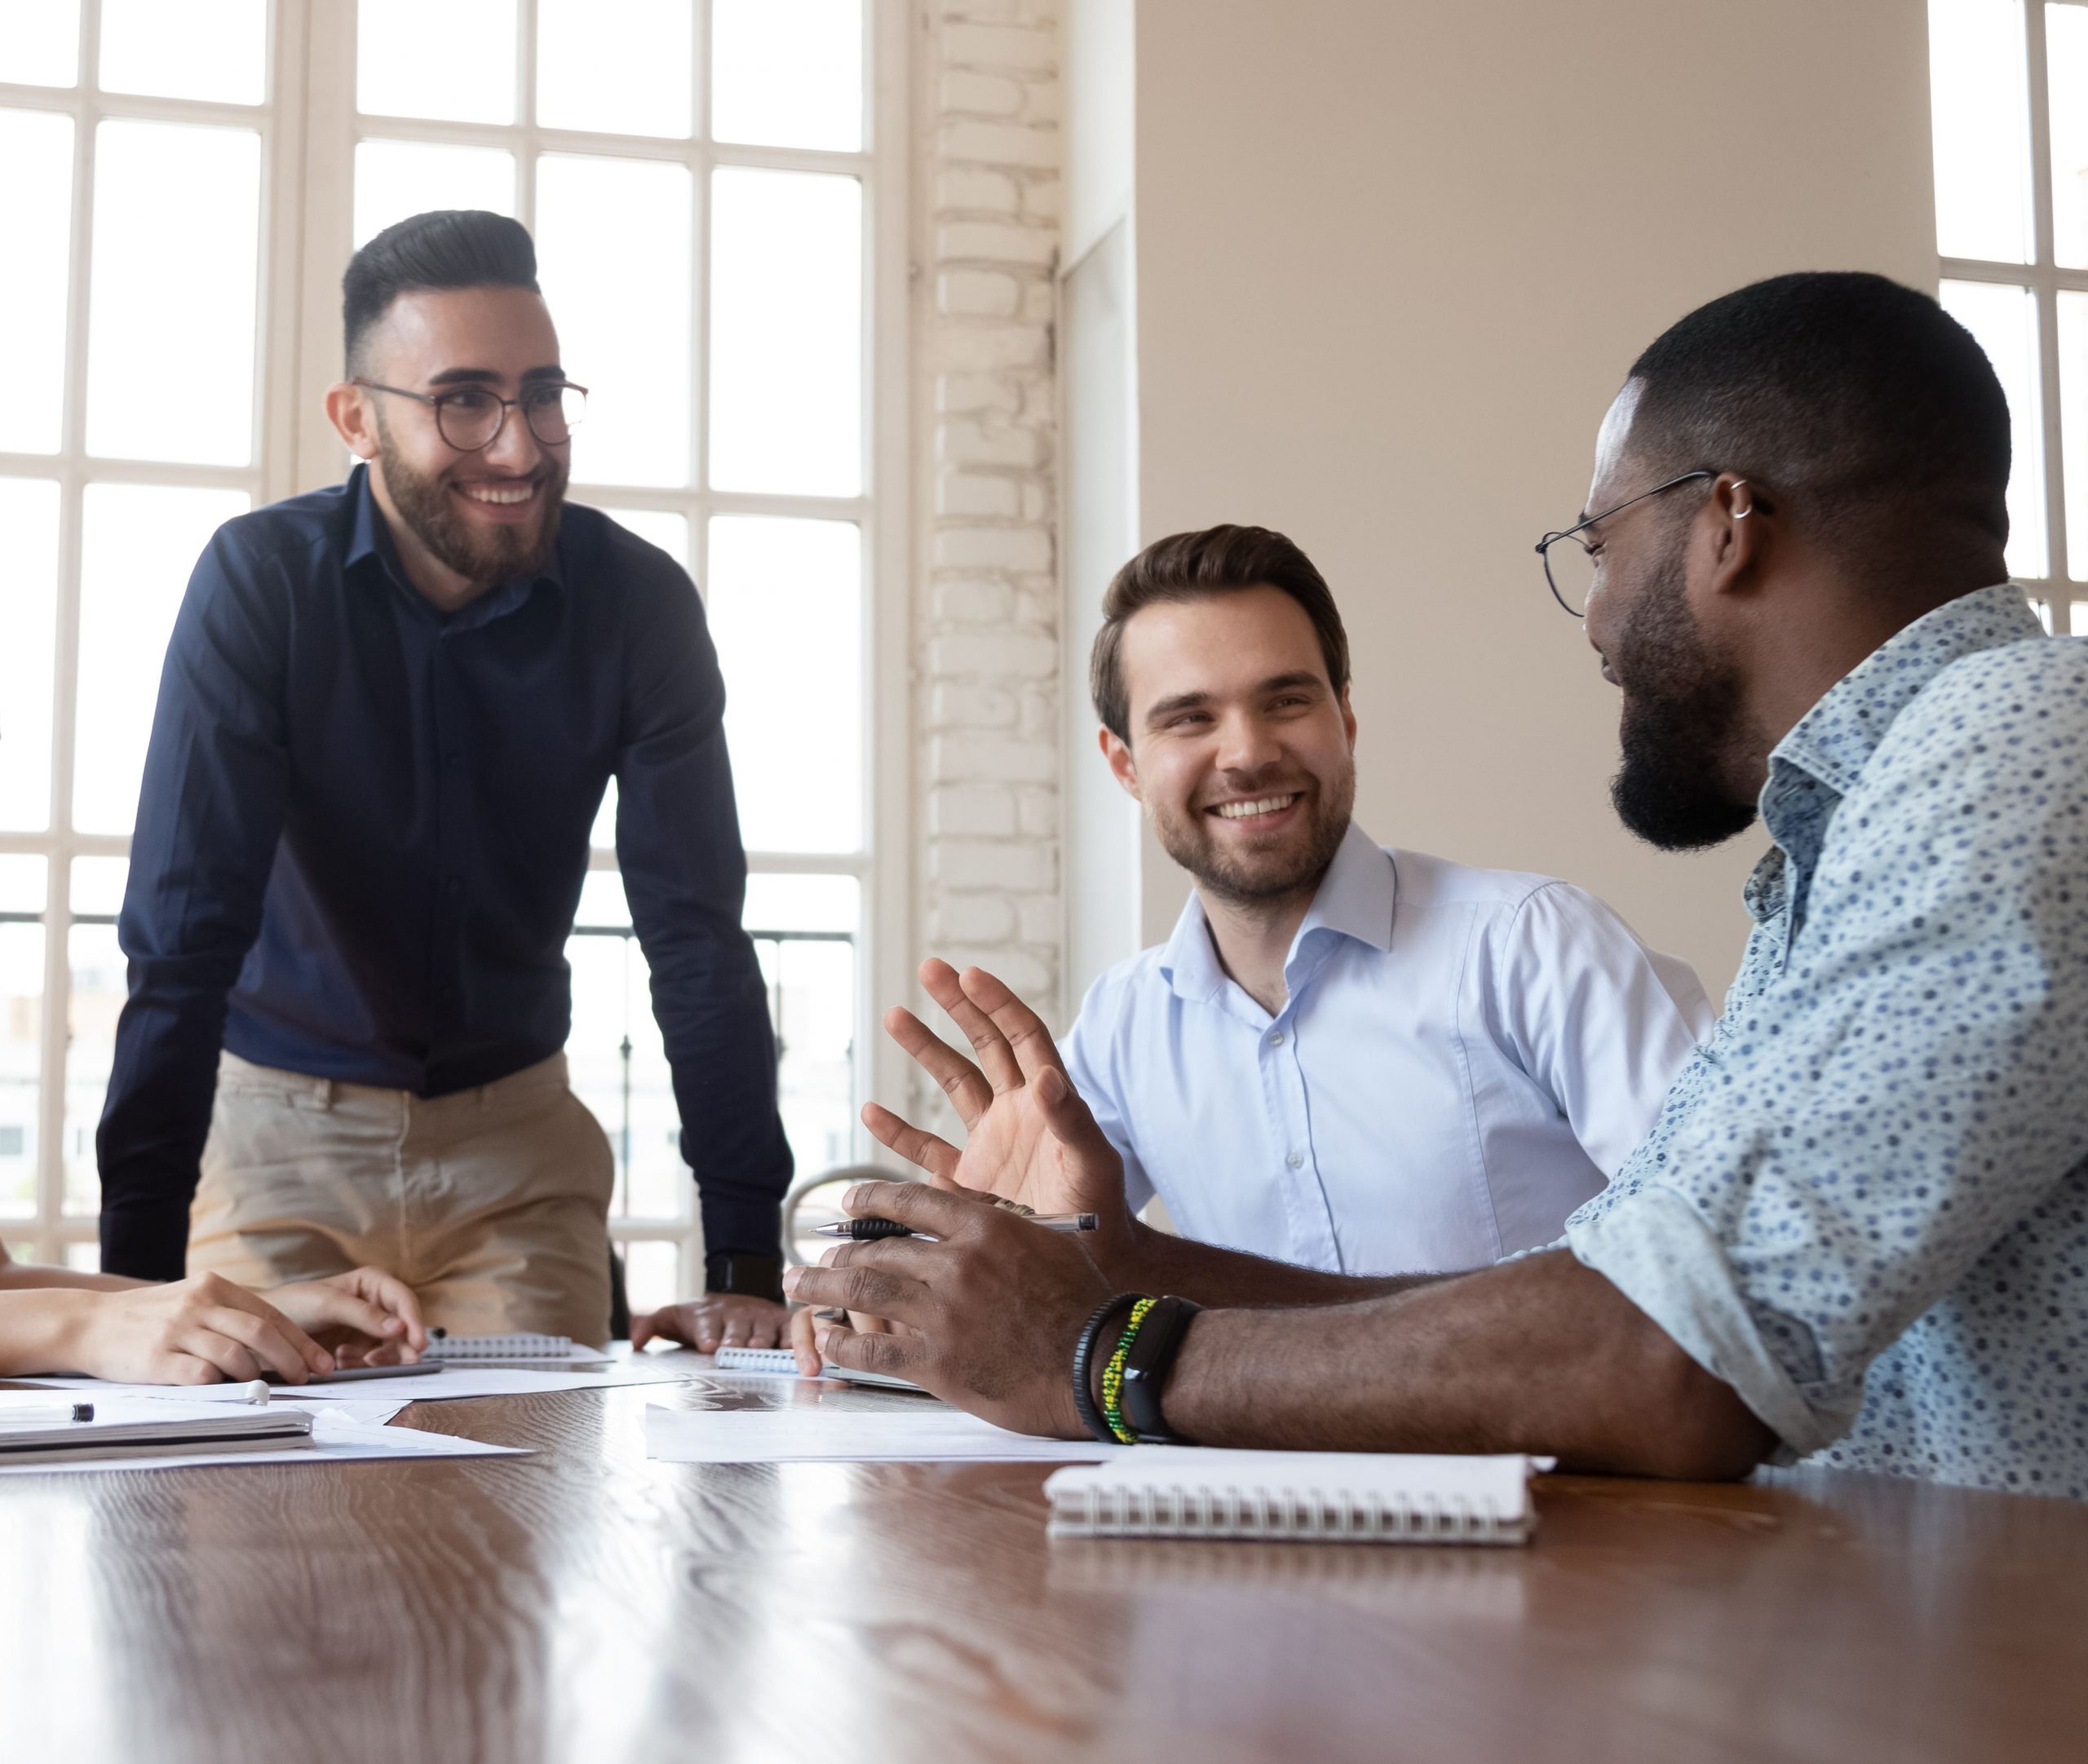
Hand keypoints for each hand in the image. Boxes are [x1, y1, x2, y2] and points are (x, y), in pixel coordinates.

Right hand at [65, 1272, 338, 1384]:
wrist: (88, 1322)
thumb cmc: (147, 1317)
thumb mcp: (191, 1299)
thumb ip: (228, 1314)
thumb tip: (278, 1342)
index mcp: (213, 1286)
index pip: (270, 1314)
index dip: (300, 1340)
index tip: (320, 1361)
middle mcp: (199, 1304)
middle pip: (262, 1333)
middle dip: (293, 1358)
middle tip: (307, 1378)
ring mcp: (178, 1331)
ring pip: (237, 1356)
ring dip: (258, 1376)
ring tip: (263, 1386)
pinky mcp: (157, 1359)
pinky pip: (202, 1376)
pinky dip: (222, 1386)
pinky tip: (227, 1390)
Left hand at [268, 1267, 426, 1366]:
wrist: (261, 1331)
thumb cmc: (293, 1306)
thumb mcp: (329, 1305)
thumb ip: (365, 1314)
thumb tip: (400, 1327)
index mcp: (372, 1284)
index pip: (403, 1300)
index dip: (414, 1321)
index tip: (418, 1343)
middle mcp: (374, 1305)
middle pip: (402, 1327)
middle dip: (400, 1345)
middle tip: (405, 1363)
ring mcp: (366, 1329)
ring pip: (391, 1348)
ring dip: (378, 1358)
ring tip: (352, 1360)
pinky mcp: (356, 1349)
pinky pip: (372, 1362)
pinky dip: (362, 1366)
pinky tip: (341, 1362)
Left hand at [632, 1292, 790, 1353]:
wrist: (734, 1298)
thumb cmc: (702, 1318)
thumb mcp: (674, 1318)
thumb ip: (653, 1326)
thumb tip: (635, 1340)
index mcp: (709, 1316)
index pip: (707, 1325)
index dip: (708, 1334)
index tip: (709, 1345)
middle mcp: (736, 1315)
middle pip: (736, 1326)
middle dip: (735, 1337)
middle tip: (735, 1347)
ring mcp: (759, 1316)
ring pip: (762, 1326)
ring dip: (762, 1337)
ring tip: (760, 1347)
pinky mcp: (780, 1321)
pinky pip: (788, 1328)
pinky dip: (791, 1337)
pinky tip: (791, 1347)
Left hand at [783, 1178, 1114, 1438]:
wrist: (1099, 1363)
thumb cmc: (1082, 1303)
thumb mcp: (1044, 1243)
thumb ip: (998, 1232)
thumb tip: (966, 1227)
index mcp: (984, 1226)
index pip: (909, 1202)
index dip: (869, 1200)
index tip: (846, 1204)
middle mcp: (956, 1263)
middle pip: (878, 1250)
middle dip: (837, 1255)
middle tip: (812, 1258)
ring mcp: (942, 1313)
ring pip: (863, 1293)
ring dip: (822, 1288)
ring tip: (800, 1286)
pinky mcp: (936, 1362)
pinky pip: (873, 1350)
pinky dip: (843, 1344)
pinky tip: (827, 1340)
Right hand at [867, 960, 1134, 1237]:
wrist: (1086, 1266)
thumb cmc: (1102, 1212)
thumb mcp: (1093, 1164)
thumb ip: (1072, 1121)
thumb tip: (1048, 1078)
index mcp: (1048, 1100)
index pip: (1022, 1036)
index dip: (997, 1004)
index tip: (970, 975)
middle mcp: (1016, 1112)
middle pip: (984, 1044)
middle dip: (958, 1006)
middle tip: (930, 968)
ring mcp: (990, 1143)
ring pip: (952, 1083)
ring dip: (926, 1048)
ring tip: (895, 1014)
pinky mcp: (968, 1182)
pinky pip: (927, 1149)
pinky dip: (899, 1131)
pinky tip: (872, 1110)